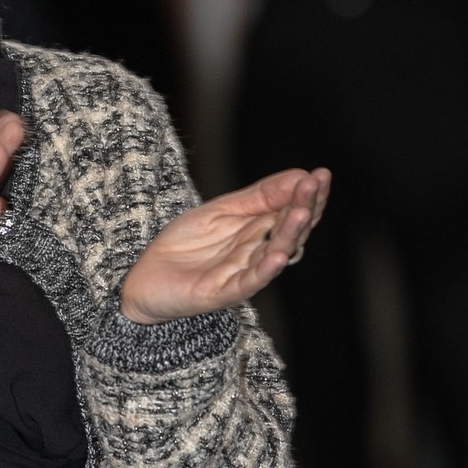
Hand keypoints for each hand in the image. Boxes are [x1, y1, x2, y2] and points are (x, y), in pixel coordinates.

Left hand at [119, 168, 330, 324]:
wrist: (146, 278)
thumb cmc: (186, 244)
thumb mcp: (223, 209)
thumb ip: (260, 196)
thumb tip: (299, 174)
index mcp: (261, 231)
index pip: (293, 212)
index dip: (308, 195)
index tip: (321, 174)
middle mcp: (258, 252)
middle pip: (290, 231)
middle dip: (304, 207)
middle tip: (315, 185)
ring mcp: (243, 273)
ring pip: (273, 254)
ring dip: (290, 234)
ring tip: (301, 213)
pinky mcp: (223, 292)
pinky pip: (248, 282)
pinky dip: (264, 270)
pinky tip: (277, 255)